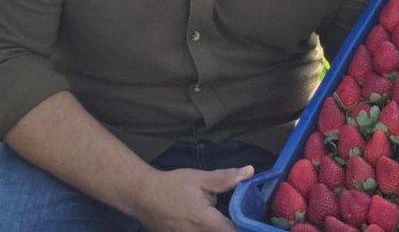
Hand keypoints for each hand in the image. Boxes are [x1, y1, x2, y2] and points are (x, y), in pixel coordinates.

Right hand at [131, 165, 253, 231]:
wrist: (142, 196)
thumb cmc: (173, 185)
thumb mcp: (200, 178)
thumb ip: (226, 178)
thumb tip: (251, 172)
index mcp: (207, 222)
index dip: (247, 229)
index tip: (257, 223)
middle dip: (233, 228)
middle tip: (245, 220)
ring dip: (220, 229)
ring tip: (228, 222)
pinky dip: (208, 231)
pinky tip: (212, 224)